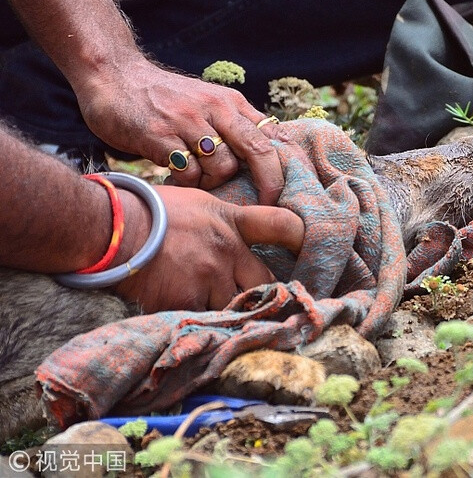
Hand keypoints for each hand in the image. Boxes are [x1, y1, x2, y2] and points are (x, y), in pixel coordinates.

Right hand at [75, 56, 285, 203]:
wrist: (113, 74)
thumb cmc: (163, 97)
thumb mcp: (207, 102)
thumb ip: (234, 124)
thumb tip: (269, 151)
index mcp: (230, 103)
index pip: (271, 134)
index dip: (285, 164)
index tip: (288, 189)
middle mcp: (215, 109)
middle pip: (258, 150)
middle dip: (269, 182)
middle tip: (265, 203)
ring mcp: (187, 122)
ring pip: (223, 167)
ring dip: (214, 183)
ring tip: (197, 181)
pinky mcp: (159, 136)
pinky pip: (188, 173)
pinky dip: (187, 184)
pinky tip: (175, 179)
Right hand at [113, 185, 304, 312]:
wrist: (109, 229)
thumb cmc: (146, 212)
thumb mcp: (196, 203)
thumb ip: (224, 221)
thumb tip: (238, 237)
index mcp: (231, 222)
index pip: (282, 225)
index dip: (300, 238)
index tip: (305, 250)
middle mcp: (228, 251)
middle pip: (266, 282)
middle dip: (266, 296)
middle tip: (266, 306)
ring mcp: (209, 277)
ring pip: (237, 307)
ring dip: (233, 314)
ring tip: (227, 321)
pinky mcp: (188, 301)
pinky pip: (207, 321)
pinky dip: (204, 326)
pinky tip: (196, 326)